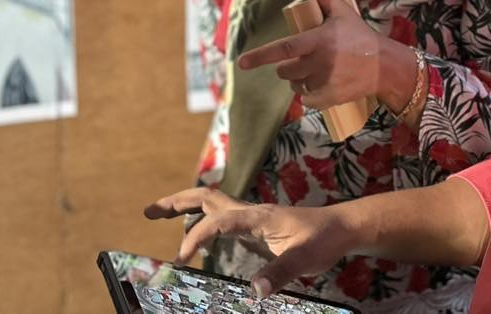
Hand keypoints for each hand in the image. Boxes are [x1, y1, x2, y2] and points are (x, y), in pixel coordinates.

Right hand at [145, 187, 356, 297]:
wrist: (341, 228)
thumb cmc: (324, 239)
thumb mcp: (304, 259)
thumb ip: (279, 273)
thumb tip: (253, 293)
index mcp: (257, 216)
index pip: (218, 219)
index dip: (196, 235)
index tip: (180, 257)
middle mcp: (249, 212)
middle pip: (205, 197)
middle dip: (176, 202)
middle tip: (148, 211)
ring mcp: (251, 217)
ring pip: (211, 203)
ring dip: (184, 206)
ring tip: (159, 215)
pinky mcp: (254, 226)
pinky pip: (220, 218)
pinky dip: (201, 221)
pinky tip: (196, 239)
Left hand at [238, 0, 413, 111]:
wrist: (385, 65)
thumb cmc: (359, 35)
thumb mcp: (341, 9)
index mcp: (319, 40)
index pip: (283, 49)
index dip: (260, 55)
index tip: (241, 62)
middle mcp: (320, 63)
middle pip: (285, 70)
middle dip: (285, 66)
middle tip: (301, 58)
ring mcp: (325, 82)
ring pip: (295, 85)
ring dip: (297, 79)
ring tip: (315, 70)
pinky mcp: (330, 98)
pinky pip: (306, 99)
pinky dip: (308, 94)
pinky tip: (321, 84)